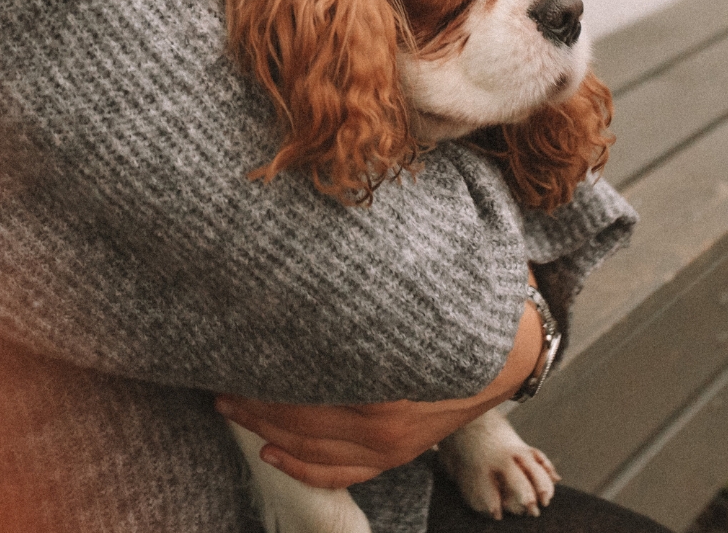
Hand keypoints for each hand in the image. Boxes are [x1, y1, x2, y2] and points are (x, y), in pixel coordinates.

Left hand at [215, 297, 544, 488]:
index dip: (261, 372)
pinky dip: (303, 466)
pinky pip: (342, 471)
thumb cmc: (453, 307)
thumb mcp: (405, 292)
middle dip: (254, 398)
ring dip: (266, 428)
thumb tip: (306, 255)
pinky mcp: (399, 454)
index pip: (301, 385)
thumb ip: (353, 286)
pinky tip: (270, 451)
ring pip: (313, 448)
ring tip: (231, 406)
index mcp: (379, 380)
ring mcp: (391, 444)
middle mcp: (382, 421)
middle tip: (217, 377)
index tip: (229, 350)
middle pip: (299, 416)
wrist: (510, 345)